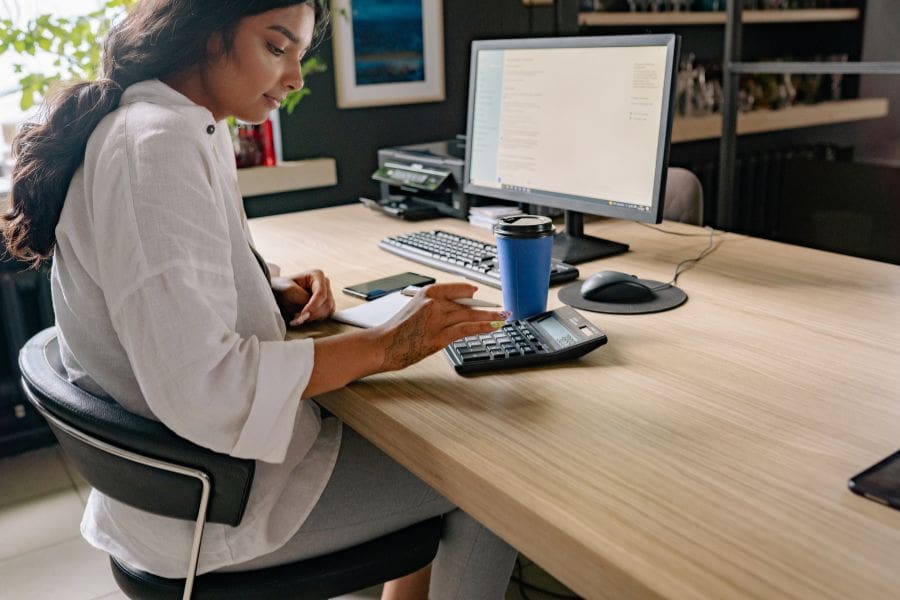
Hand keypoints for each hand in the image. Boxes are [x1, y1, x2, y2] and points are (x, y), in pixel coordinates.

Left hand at [271, 269, 334, 325]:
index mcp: (317, 275)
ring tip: (298, 318)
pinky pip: (327, 315)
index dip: (313, 306)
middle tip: (297, 319)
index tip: (303, 315)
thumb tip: (312, 311)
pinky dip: (315, 319)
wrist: (278, 294)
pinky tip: (304, 318)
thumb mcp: (289, 291)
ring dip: (313, 317)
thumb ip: (303, 298)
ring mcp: (327, 294)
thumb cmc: (281, 289)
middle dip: (313, 313)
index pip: (321, 293)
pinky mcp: (326, 305)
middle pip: (327, 303)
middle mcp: (325, 283)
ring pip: (328, 310)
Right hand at [375, 283, 508, 371]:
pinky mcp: (439, 337)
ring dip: (490, 317)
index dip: (472, 292)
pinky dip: (482, 327)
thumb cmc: (397, 330)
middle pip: (467, 303)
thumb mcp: (415, 308)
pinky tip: (492, 327)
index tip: (480, 293)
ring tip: (503, 318)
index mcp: (428, 292)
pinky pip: (466, 329)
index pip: (457, 288)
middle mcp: (434, 303)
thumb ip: (435, 306)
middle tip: (501, 308)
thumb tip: (457, 309)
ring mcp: (437, 320)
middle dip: (486, 307)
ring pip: (470, 316)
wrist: (383, 344)